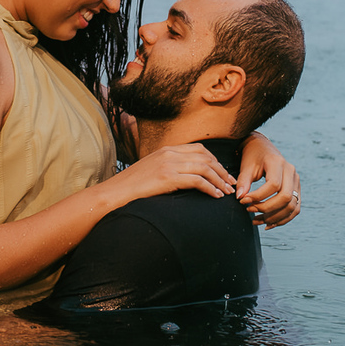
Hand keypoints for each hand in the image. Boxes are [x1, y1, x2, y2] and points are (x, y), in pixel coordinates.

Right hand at [111, 143, 236, 203]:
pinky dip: (210, 188)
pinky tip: (216, 196)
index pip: (199, 149)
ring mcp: (168, 164)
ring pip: (204, 168)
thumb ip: (167, 169)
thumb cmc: (130, 188)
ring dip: (219, 180)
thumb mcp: (150, 172)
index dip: (215, 161)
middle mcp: (169, 153)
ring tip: (227, 191)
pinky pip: (197, 180)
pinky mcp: (167, 177)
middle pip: (205, 157)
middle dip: (222, 170)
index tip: (223, 173)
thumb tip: (183, 179)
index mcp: (166, 150)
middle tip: (231, 183)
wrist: (113, 193)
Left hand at [236, 133, 300, 227]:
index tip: (243, 201)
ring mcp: (296, 181)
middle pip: (285, 197)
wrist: (263, 148)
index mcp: (278, 163)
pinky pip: (294, 208)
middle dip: (267, 209)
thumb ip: (243, 181)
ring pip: (292, 206)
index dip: (258, 196)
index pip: (273, 185)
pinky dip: (282, 219)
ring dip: (274, 217)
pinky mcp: (296, 189)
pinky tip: (268, 223)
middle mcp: (291, 171)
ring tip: (256, 220)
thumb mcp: (246, 166)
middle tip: (250, 210)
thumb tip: (241, 198)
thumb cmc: (253, 156)